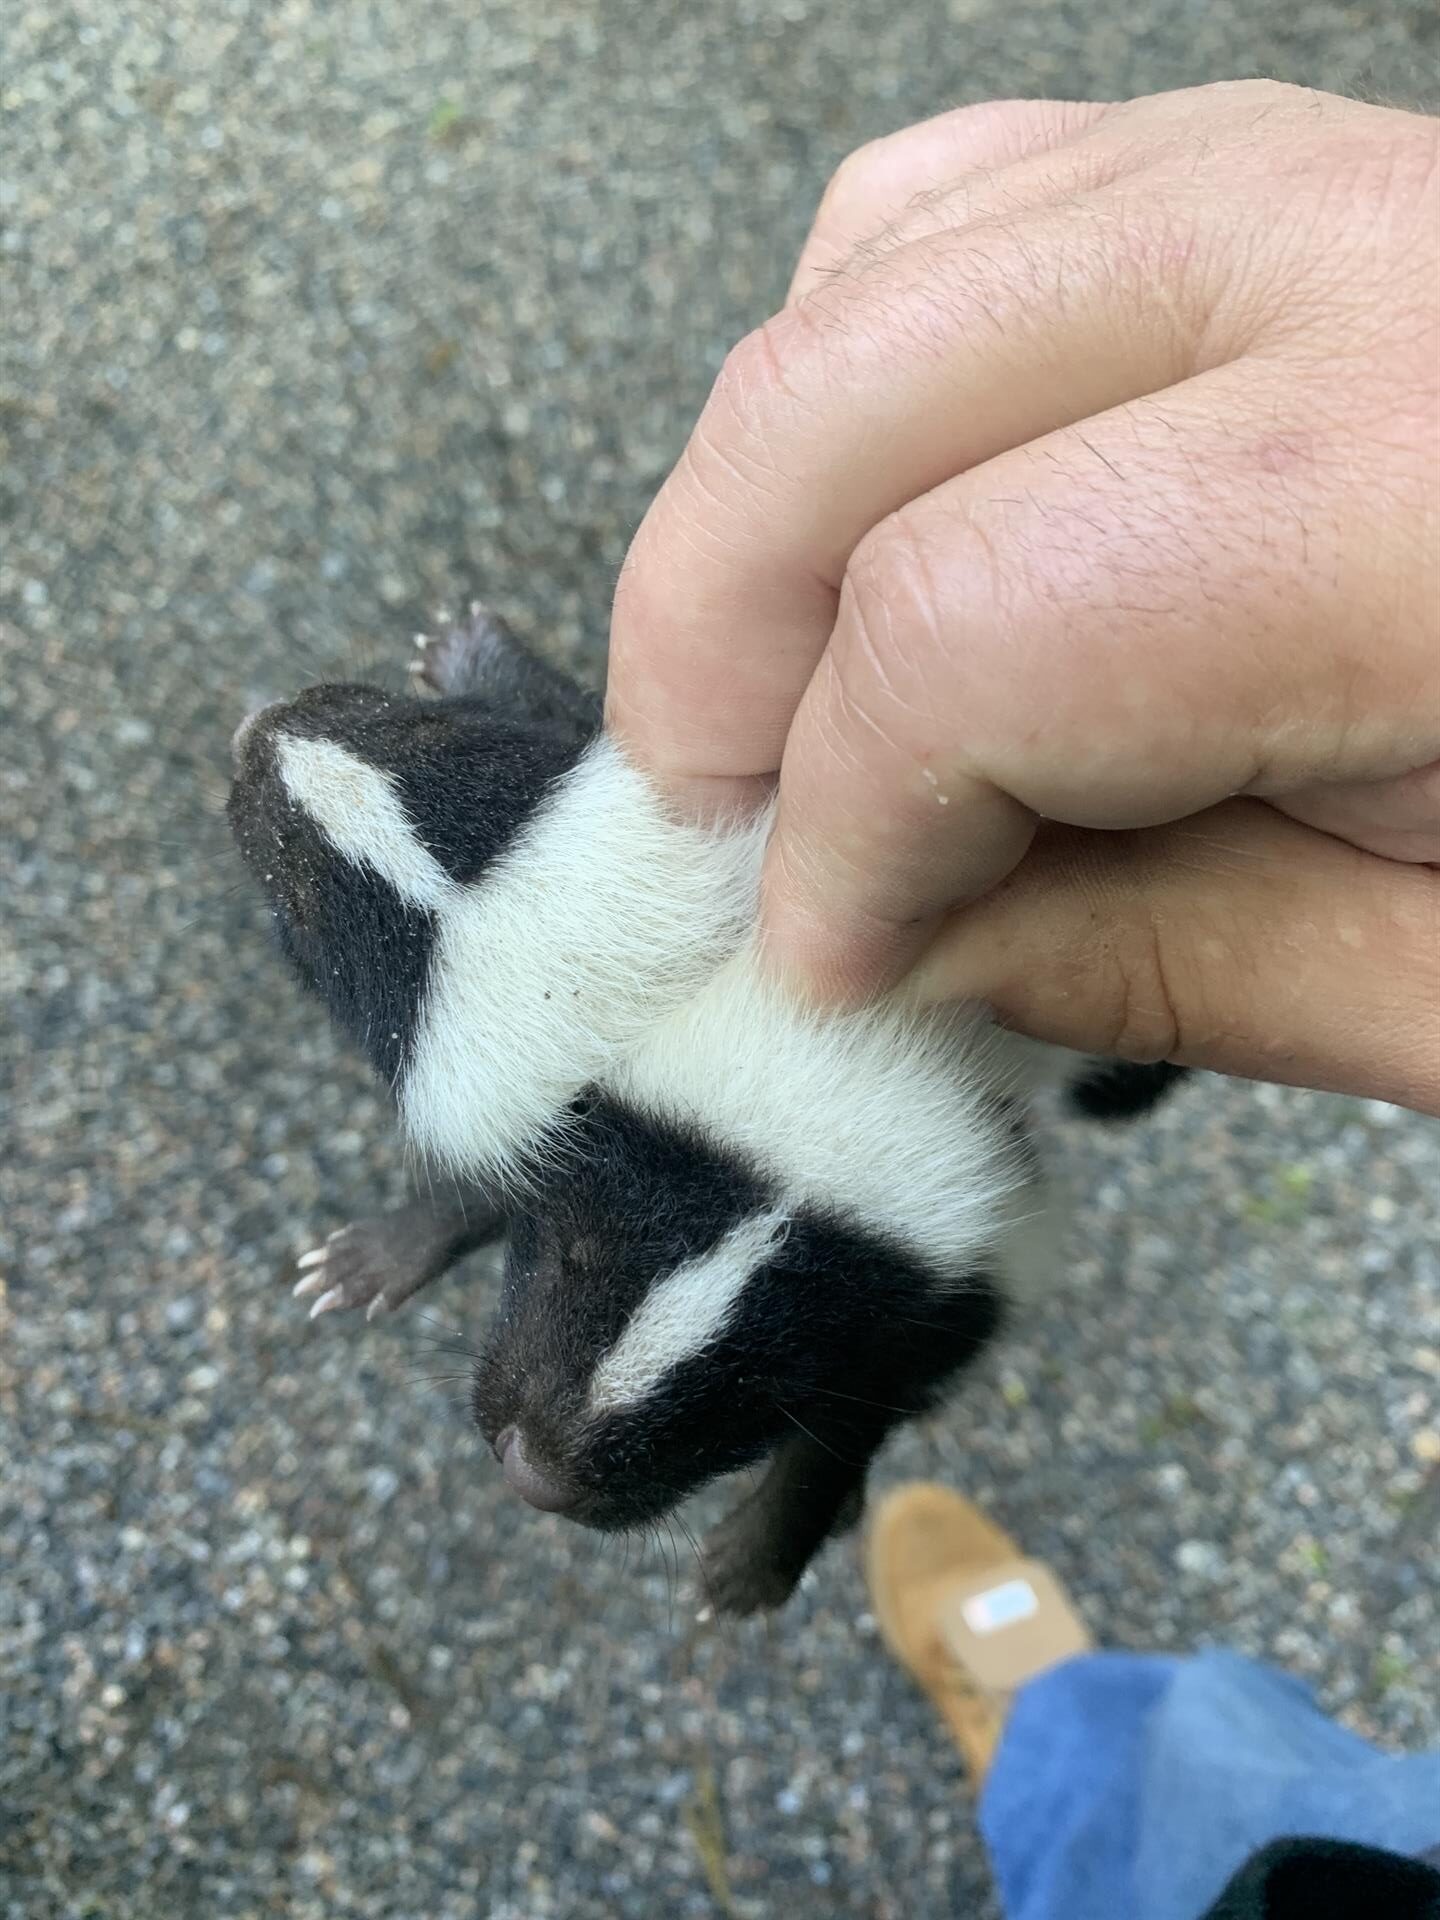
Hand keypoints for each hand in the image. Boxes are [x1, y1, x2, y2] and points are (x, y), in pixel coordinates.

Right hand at [606, 81, 1439, 1111]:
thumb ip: (1153, 958)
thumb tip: (884, 934)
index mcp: (1426, 502)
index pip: (963, 627)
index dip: (840, 830)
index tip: (826, 960)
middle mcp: (1362, 258)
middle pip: (844, 399)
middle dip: (718, 644)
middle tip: (721, 827)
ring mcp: (1319, 167)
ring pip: (875, 269)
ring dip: (769, 504)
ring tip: (798, 695)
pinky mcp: (1289, 166)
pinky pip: (971, 204)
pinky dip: (869, 365)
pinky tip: (899, 523)